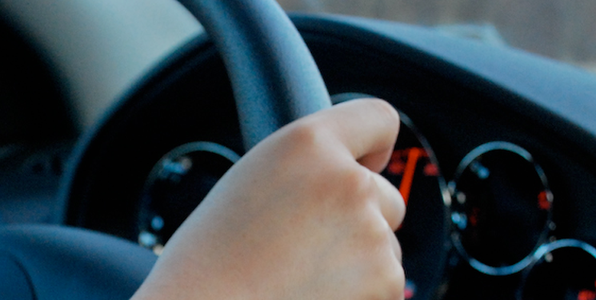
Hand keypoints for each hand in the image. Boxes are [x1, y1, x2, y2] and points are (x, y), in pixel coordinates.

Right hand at [132, 99, 405, 299]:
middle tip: (304, 244)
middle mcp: (349, 180)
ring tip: (295, 276)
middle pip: (386, 196)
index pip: (378, 119)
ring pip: (385, 246)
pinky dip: (358, 294)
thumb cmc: (209, 259)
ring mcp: (373, 234)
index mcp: (307, 144)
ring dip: (356, 261)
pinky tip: (309, 295)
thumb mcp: (248, 184)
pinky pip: (385, 284)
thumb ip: (304, 172)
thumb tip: (354, 184)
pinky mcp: (386, 283)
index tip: (364, 163)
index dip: (372, 146)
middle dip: (360, 218)